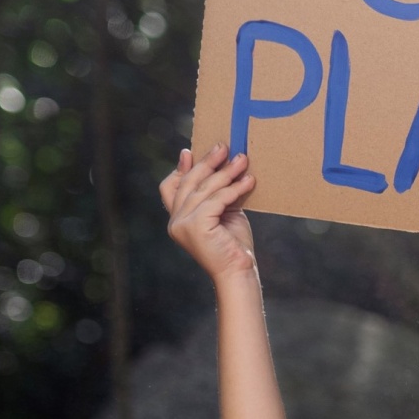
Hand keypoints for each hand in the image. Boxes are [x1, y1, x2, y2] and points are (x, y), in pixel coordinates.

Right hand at [160, 143, 256, 280]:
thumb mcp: (224, 213)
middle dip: (207, 162)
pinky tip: (249, 180)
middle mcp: (175, 222)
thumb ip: (217, 194)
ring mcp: (182, 224)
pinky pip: (216, 200)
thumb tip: (223, 165)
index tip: (190, 152)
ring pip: (204, 189)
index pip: (169, 188)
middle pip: (189, 183)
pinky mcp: (196, 226)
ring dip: (226, 172)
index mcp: (178, 219)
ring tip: (243, 159)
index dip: (180, 169)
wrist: (238, 271)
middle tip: (224, 147)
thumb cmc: (234, 244)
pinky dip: (234, 188)